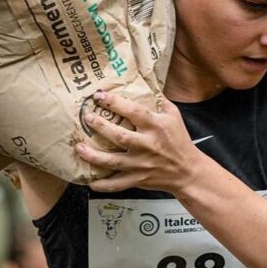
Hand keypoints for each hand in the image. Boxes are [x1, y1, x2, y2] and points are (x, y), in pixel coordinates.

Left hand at [76, 91, 197, 193]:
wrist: (188, 171)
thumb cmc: (180, 141)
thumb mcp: (174, 115)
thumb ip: (159, 100)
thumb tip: (145, 81)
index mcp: (156, 126)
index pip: (133, 111)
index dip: (114, 102)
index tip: (99, 96)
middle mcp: (147, 145)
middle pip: (119, 136)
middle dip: (100, 127)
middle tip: (87, 118)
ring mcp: (141, 164)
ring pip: (113, 161)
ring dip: (93, 156)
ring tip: (78, 148)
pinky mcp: (138, 179)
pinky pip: (117, 184)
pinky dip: (103, 185)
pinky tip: (90, 182)